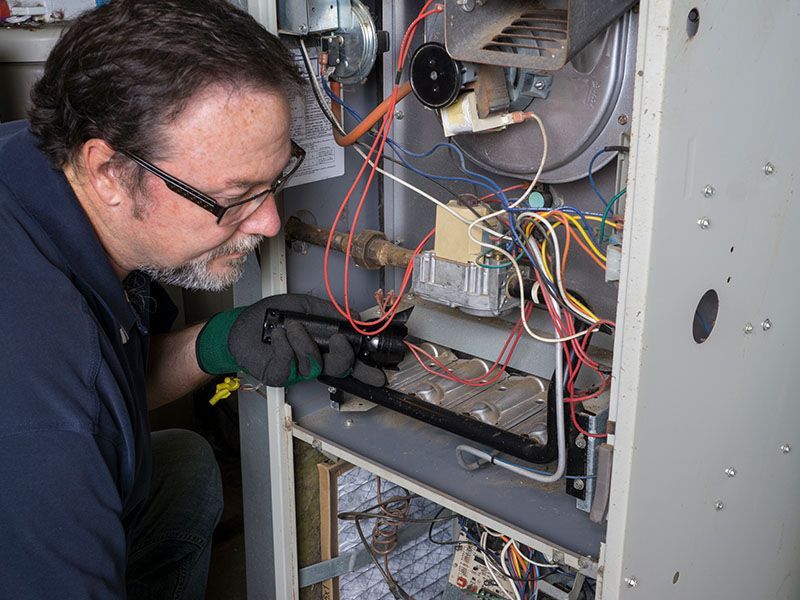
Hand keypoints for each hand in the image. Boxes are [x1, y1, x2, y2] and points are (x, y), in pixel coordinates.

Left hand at [196, 294, 385, 387]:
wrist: (243, 325)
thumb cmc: (273, 316)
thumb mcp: (305, 306)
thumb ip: (331, 312)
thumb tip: (355, 316)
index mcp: (324, 347)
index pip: (350, 362)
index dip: (366, 370)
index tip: (380, 374)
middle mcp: (314, 361)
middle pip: (339, 368)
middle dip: (344, 357)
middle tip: (340, 341)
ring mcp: (297, 371)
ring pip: (313, 364)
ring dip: (304, 342)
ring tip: (292, 327)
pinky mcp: (279, 375)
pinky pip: (289, 364)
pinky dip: (284, 345)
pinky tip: (278, 334)